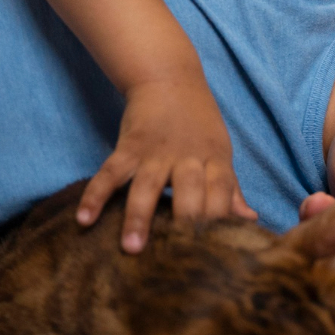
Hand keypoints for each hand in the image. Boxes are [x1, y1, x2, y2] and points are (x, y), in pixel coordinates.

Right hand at [76, 78, 257, 252]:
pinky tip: (84, 219)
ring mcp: (156, 151)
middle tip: (178, 257)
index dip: (220, 220)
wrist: (169, 77)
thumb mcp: (219, 152)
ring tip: (131, 248)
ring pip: (147, 185)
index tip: (216, 252)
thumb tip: (250, 220)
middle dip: (184, 222)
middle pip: (189, 190)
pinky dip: (96, 194)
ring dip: (138, 216)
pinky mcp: (129, 145)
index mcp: (215, 161)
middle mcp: (188, 157)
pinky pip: (110, 172)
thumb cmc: (199, 123)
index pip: (223, 193)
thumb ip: (230, 189)